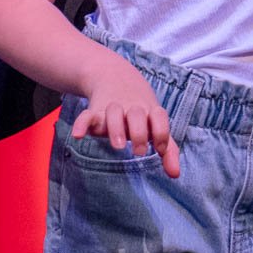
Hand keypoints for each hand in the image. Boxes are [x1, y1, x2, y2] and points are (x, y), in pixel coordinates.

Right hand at [73, 50, 180, 177]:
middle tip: (139, 152)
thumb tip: (175, 175)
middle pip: (137, 115)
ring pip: (113, 112)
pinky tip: (78, 135)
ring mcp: (112, 108)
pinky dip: (81, 124)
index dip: (161, 133)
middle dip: (139, 132)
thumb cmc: (141, 110)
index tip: (160, 150)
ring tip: (118, 146)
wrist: (115, 76)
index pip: (159, 117)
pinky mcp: (94, 111)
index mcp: (149, 111)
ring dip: (115, 128)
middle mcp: (132, 108)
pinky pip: (86, 116)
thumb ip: (168, 150)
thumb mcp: (155, 125)